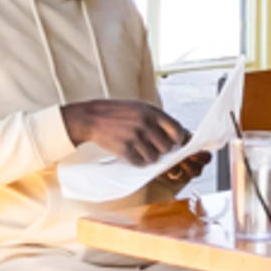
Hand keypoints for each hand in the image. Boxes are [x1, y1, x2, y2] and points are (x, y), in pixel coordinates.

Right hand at [60, 99, 188, 162]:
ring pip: (153, 157)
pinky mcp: (124, 148)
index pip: (176, 129)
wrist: (92, 117)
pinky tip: (131, 153)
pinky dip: (137, 161)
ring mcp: (134, 136)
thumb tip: (178, 135)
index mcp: (151, 111)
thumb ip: (157, 119)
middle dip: (161, 150)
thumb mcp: (139, 107)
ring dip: (148, 157)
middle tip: (152, 147)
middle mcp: (144, 123)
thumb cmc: (118, 113)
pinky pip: (140, 163)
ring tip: (139, 150)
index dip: (178, 139)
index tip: (175, 143)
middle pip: (166, 147)